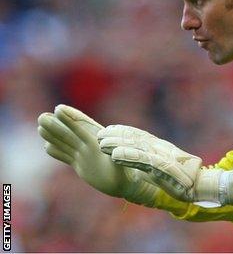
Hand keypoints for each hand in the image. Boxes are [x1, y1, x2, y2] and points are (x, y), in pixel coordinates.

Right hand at [38, 105, 160, 206]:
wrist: (129, 185)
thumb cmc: (131, 175)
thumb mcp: (126, 167)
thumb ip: (118, 160)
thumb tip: (114, 153)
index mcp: (101, 143)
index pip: (84, 127)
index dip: (72, 118)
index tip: (59, 109)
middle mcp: (91, 147)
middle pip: (71, 134)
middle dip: (57, 126)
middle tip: (42, 116)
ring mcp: (86, 156)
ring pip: (66, 143)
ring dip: (53, 135)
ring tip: (40, 126)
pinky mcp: (83, 166)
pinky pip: (67, 157)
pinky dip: (57, 152)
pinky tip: (46, 146)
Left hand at [97, 125, 231, 206]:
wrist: (200, 186)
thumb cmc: (181, 179)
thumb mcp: (161, 169)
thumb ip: (149, 163)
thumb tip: (133, 160)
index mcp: (160, 148)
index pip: (140, 136)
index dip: (124, 131)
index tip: (108, 129)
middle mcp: (160, 148)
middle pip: (136, 139)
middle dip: (117, 136)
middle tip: (99, 135)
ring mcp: (162, 157)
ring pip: (137, 148)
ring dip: (119, 145)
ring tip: (103, 145)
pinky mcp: (164, 167)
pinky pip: (144, 160)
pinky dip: (130, 156)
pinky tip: (116, 156)